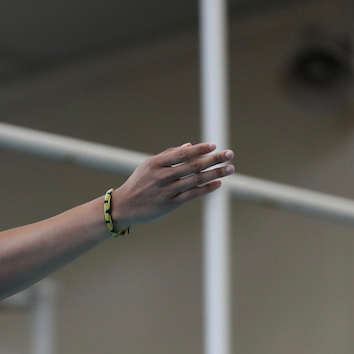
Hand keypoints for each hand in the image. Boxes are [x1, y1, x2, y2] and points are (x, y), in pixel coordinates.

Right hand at [109, 143, 234, 228]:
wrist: (123, 207)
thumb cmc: (138, 184)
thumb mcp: (148, 166)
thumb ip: (168, 155)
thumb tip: (190, 146)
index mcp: (155, 164)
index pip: (182, 154)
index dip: (200, 149)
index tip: (214, 146)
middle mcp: (162, 176)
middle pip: (193, 165)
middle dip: (213, 159)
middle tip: (230, 154)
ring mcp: (167, 191)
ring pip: (195, 180)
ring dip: (215, 173)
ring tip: (230, 168)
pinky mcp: (170, 205)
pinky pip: (192, 195)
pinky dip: (206, 188)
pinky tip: (218, 183)